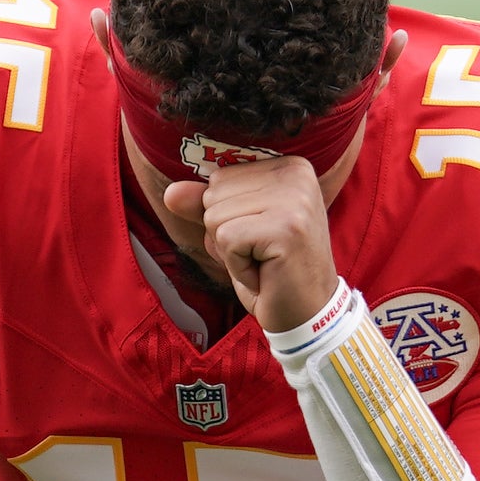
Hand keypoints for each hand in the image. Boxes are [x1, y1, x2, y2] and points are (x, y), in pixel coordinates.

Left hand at [192, 152, 339, 330]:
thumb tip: (170, 192)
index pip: (219, 178)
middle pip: (214, 195)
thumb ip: (206, 206)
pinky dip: (237, 267)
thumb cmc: (272, 271)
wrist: (308, 314)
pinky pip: (226, 240)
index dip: (228, 217)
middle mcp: (296, 174)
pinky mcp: (286, 227)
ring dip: (231, 253)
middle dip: (226, 234)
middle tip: (263, 254)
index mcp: (289, 166)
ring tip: (264, 263)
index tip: (261, 237)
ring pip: (215, 218)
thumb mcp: (236, 231)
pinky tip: (264, 275)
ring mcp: (295, 199)